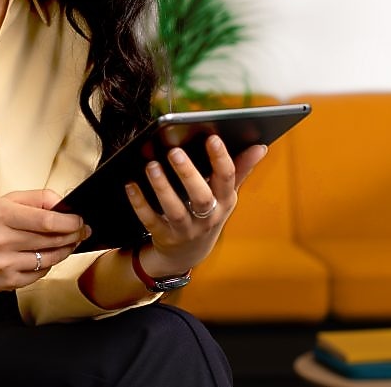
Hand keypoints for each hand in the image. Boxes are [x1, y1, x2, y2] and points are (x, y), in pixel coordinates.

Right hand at [0, 190, 88, 291]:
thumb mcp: (5, 202)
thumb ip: (37, 198)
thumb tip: (64, 204)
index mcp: (2, 215)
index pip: (47, 220)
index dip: (70, 222)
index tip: (80, 220)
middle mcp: (2, 240)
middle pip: (52, 240)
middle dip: (73, 235)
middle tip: (81, 231)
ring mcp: (4, 263)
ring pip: (49, 258)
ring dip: (64, 251)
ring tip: (68, 243)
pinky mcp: (6, 282)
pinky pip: (40, 274)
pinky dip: (47, 265)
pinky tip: (45, 256)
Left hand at [125, 136, 266, 276]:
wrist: (188, 252)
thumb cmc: (208, 211)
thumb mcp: (226, 194)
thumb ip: (240, 169)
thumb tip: (261, 146)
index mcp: (225, 200)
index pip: (227, 178)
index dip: (221, 158)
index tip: (212, 137)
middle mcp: (209, 216)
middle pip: (201, 196)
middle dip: (188, 173)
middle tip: (174, 151)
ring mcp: (186, 229)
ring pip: (175, 210)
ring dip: (162, 187)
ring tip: (151, 165)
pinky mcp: (165, 236)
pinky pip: (151, 220)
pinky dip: (140, 203)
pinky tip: (130, 184)